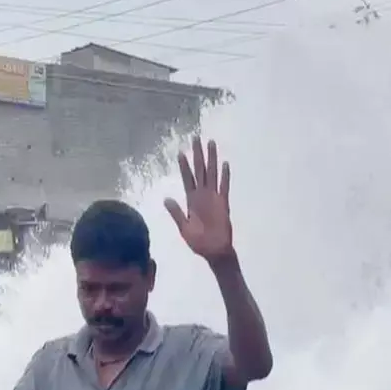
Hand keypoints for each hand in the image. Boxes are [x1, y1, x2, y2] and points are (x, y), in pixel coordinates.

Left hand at [165, 136, 234, 263]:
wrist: (215, 252)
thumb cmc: (199, 242)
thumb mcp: (184, 227)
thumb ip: (176, 212)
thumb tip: (166, 198)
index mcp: (192, 200)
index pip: (187, 178)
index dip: (184, 165)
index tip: (180, 152)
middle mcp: (202, 195)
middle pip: (200, 170)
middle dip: (198, 154)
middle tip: (196, 138)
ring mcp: (214, 198)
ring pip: (212, 174)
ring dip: (211, 159)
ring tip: (211, 143)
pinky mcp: (223, 204)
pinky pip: (224, 187)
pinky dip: (225, 176)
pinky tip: (225, 165)